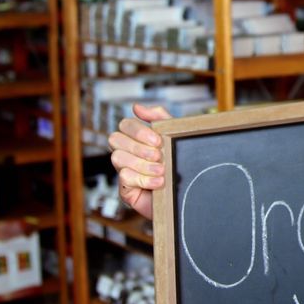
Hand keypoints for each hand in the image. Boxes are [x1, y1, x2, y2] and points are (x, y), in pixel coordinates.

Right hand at [108, 103, 172, 219]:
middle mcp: (126, 153)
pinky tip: (158, 183)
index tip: (158, 140)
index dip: (139, 130)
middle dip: (138, 146)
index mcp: (136, 139)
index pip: (125, 124)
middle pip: (115, 138)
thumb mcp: (174, 137)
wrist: (189, 196)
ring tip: (161, 170)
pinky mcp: (125, 190)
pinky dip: (143, 179)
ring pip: (117, 158)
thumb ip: (159, 118)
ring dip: (142, 163)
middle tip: (159, 155)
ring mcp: (123, 171)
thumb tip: (136, 107)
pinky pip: (124, 177)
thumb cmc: (179, 165)